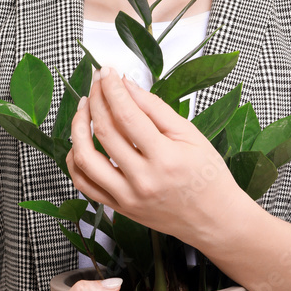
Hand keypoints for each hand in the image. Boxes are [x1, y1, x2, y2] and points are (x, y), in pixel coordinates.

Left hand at [66, 67, 240, 246]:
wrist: (214, 219)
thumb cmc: (208, 175)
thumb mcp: (190, 134)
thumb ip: (156, 108)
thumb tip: (127, 85)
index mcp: (165, 158)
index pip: (127, 115)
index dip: (112, 88)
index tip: (107, 71)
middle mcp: (143, 180)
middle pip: (105, 132)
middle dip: (96, 99)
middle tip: (97, 81)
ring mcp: (128, 197)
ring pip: (85, 159)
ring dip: (78, 127)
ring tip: (85, 107)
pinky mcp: (120, 208)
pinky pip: (84, 184)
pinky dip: (75, 160)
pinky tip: (81, 141)